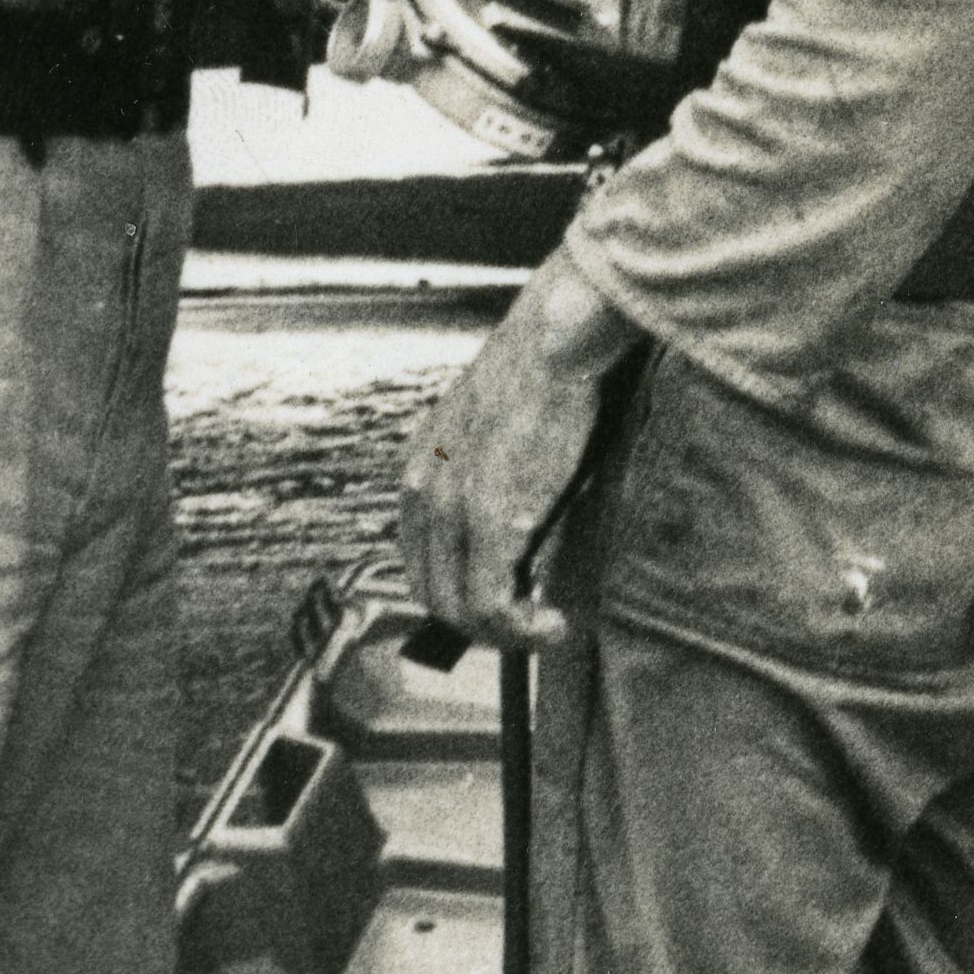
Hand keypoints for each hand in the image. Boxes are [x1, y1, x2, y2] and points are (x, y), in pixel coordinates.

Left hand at [400, 256, 638, 648]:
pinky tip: (552, 623)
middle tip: (528, 625)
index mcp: (419, 469)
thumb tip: (519, 522)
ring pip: (459, 610)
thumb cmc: (542, 370)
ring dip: (505, 635)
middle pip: (432, 593)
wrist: (555, 339)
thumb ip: (492, 475)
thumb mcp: (497, 428)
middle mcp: (423, 493)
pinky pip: (492, 605)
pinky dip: (522, 630)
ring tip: (546, 628)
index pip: (419, 558)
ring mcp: (453, 510)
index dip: (457, 593)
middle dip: (480, 624)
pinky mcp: (492, 522)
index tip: (502, 601)